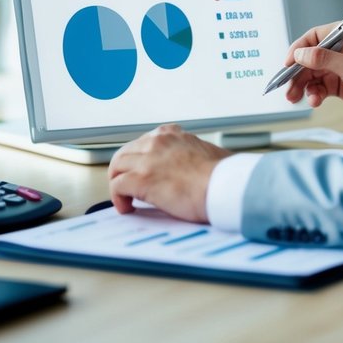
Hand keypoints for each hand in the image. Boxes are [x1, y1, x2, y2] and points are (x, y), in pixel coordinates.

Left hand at [107, 124, 231, 222]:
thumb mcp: (207, 152)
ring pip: (117, 167)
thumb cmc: (224, 176)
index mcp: (171, 135)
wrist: (226, 187)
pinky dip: (118, 198)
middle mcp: (156, 142)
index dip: (140, 159)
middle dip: (123, 170)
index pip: (144, 142)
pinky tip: (127, 208)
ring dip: (118, 182)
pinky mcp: (141, 179)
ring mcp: (147, 159)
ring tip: (126, 197)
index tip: (142, 170)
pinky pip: (117, 186)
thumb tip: (196, 168)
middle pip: (125, 153)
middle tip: (127, 186)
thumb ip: (193, 154)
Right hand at [284, 24, 342, 131]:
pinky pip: (319, 88)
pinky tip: (314, 101)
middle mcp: (341, 51)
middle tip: (286, 87)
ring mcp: (340, 69)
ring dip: (302, 86)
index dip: (298, 49)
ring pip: (312, 75)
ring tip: (294, 98)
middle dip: (296, 73)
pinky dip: (313, 94)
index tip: (287, 63)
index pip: (314, 37)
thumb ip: (324, 59)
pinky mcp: (341, 86)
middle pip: (309, 59)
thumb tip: (300, 54)